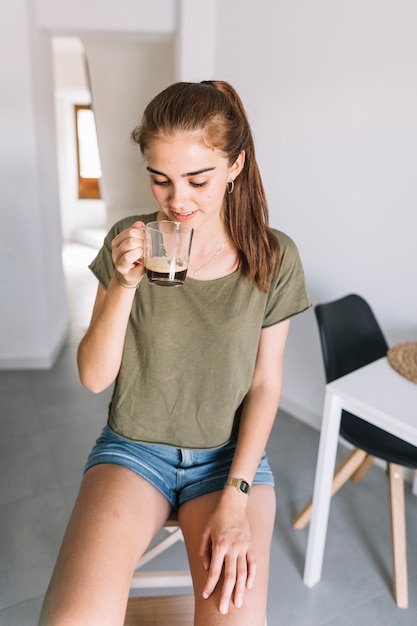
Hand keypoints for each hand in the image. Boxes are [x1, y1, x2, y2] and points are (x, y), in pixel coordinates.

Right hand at [111, 221, 145, 286]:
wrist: (128, 277)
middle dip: (143, 243)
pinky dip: (140, 261)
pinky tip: (143, 263)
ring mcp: (118, 261)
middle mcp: (115, 250)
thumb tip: (140, 223)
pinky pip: (131, 261)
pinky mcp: (123, 271)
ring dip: (141, 251)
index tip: (146, 240)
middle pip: (131, 239)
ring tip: (144, 256)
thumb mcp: (134, 245)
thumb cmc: (133, 261)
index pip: (130, 231)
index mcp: (117, 242)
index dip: (142, 234)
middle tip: (147, 249)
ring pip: (130, 249)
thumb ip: (136, 233)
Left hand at [200, 496, 255, 614]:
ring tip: (238, 603)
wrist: (233, 504)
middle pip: (230, 576)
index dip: (210, 584)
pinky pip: (253, 563)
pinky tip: (249, 586)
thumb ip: (204, 551)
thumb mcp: (205, 532)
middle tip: (223, 609)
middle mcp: (233, 548)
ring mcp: (243, 547)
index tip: (205, 595)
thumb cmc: (217, 517)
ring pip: (243, 572)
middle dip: (226, 594)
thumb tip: (207, 567)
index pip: (214, 570)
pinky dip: (252, 575)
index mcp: (220, 545)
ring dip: (241, 589)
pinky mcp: (250, 545)